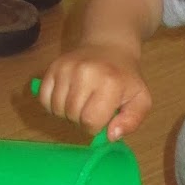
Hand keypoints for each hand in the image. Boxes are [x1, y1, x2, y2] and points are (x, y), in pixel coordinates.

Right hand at [36, 45, 151, 138]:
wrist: (109, 48)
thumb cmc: (125, 78)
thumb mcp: (140, 100)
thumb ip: (131, 121)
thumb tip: (111, 136)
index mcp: (110, 83)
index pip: (90, 120)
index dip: (95, 127)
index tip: (101, 118)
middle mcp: (86, 73)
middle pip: (72, 115)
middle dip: (81, 120)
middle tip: (91, 109)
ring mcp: (67, 68)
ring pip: (57, 109)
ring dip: (67, 113)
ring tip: (80, 103)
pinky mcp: (54, 67)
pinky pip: (44, 98)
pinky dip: (53, 104)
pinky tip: (67, 98)